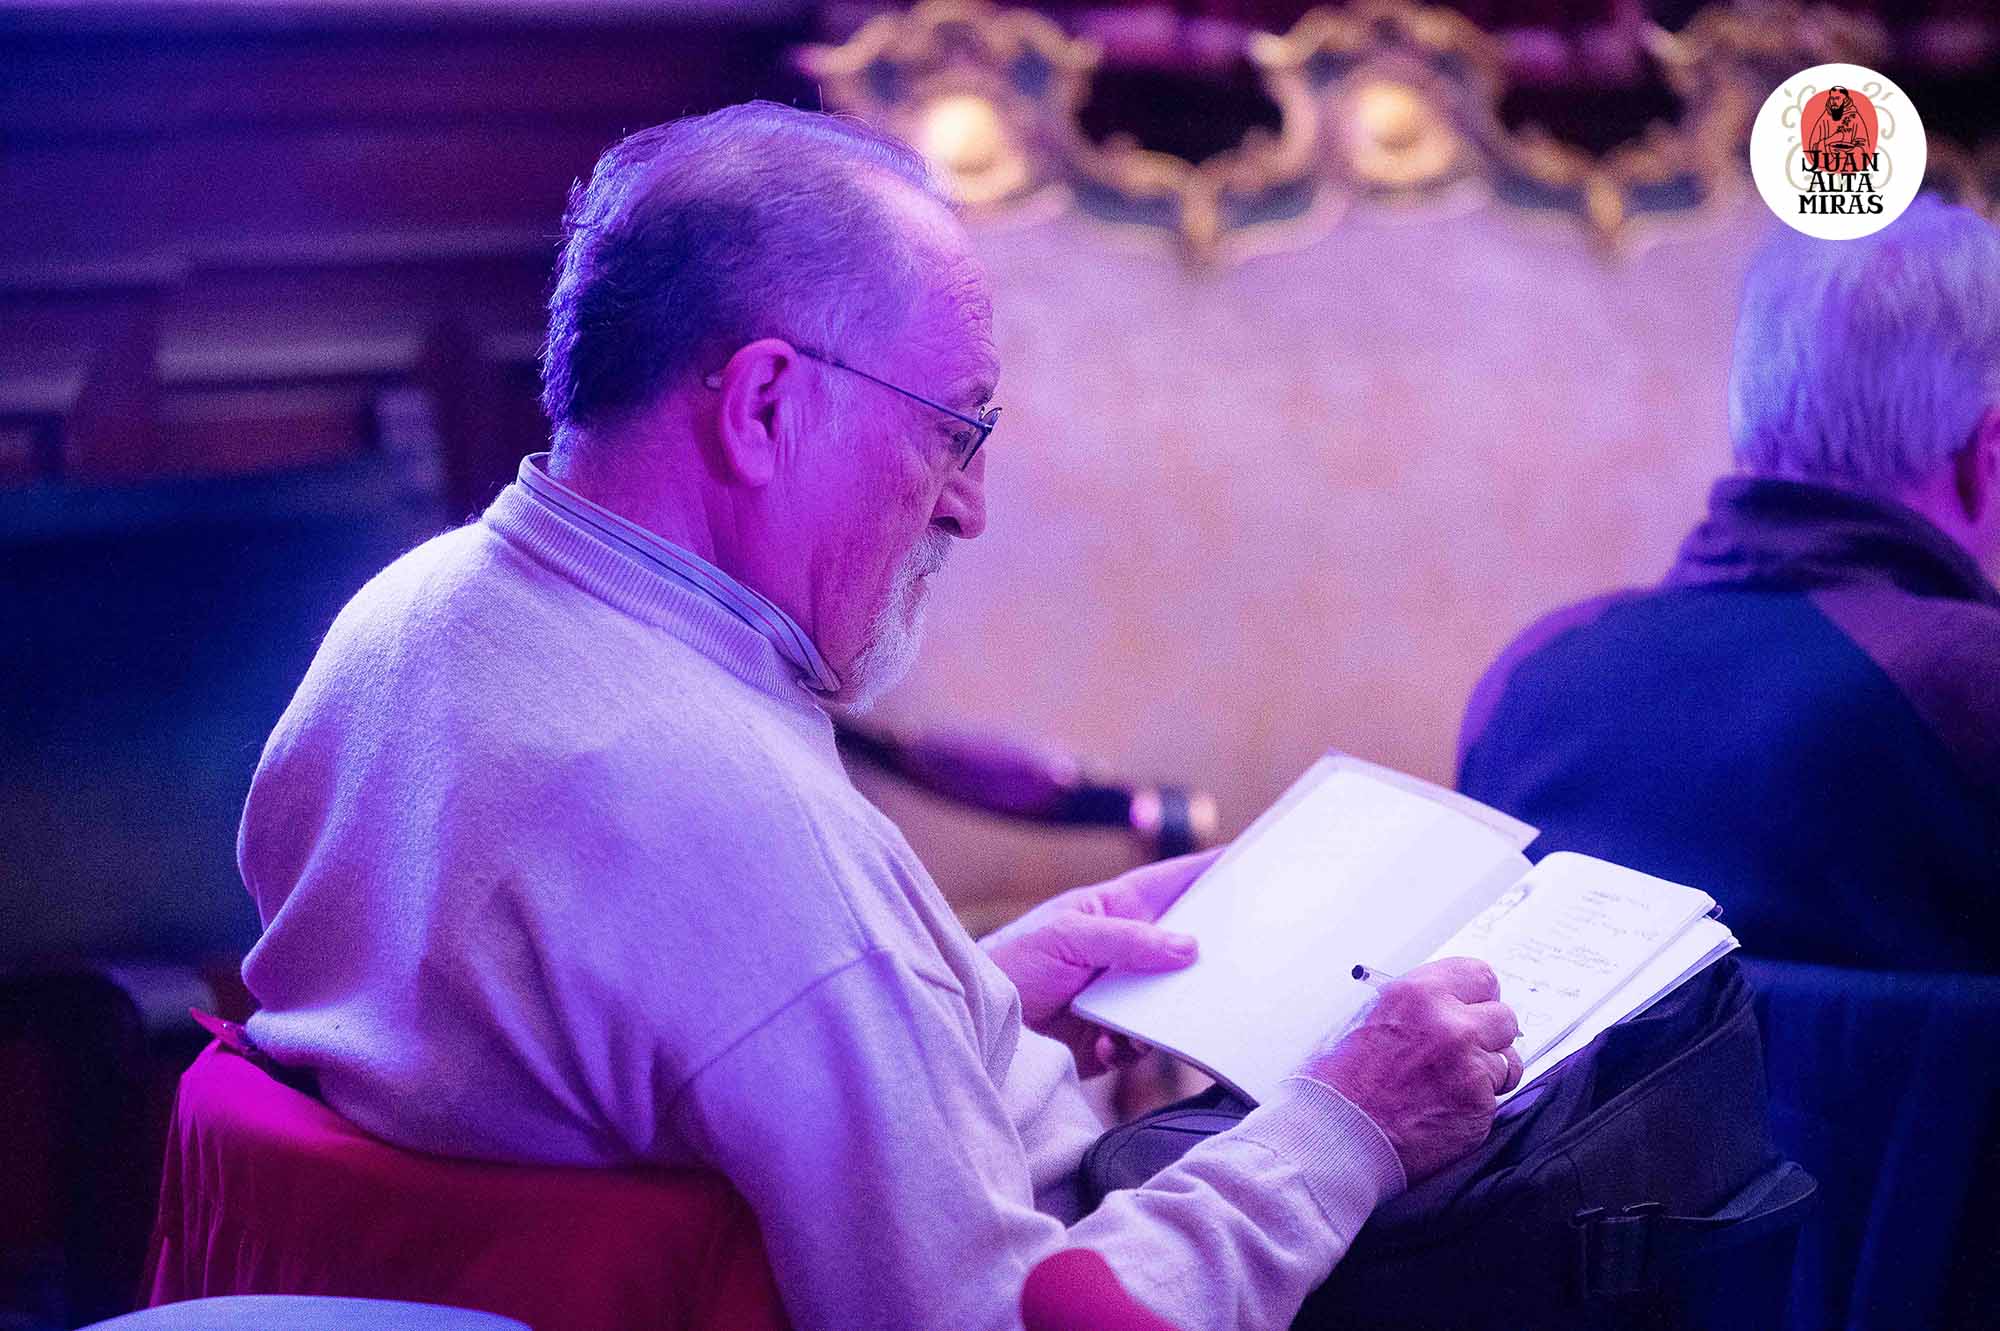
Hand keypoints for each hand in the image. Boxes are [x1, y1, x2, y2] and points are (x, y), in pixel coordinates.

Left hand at [983, 848, 1222, 1076]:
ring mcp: (1120, 994)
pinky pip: (1145, 1043)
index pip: (1169, 883)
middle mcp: (1123, 951)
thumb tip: (1188, 948)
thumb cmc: (1010, 963)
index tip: (1247, 861)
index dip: (1206, 872)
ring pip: (1171, 1000)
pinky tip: (1107, 1044)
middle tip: (1226, 964)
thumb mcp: (1065, 937)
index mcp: (1113, 911)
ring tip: (1141, 1022)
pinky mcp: (1112, 1035)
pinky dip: (1132, 1047)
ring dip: (1166, 1013)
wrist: (979, 1025)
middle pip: (1182, 947)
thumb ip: (1126, 940)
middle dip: (1203, 957)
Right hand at [1309, 957, 1521, 1181]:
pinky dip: (1476, 1106)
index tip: (1475, 1008)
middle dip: (1488, 1035)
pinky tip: (1443, 1111)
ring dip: (1487, 1073)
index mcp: (1416, 994)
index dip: (1478, 996)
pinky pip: (1496, 1099)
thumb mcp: (1364, 1020)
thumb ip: (1412, 1009)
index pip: (1478, 975)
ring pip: (1507, 1060)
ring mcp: (1468, 1065)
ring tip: (1449, 1087)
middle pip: (1503, 1016)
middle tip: (1465, 1052)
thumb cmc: (1336, 1084)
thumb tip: (1441, 1006)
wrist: (1332, 1136)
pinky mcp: (1478, 1105)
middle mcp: (1448, 1024)